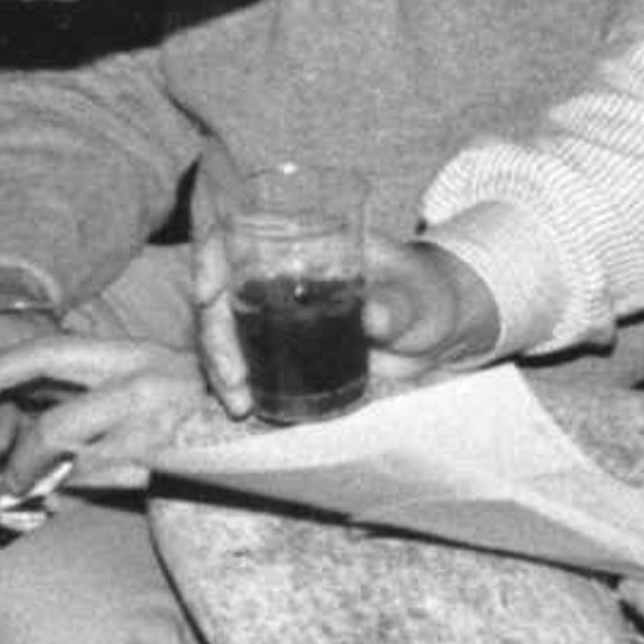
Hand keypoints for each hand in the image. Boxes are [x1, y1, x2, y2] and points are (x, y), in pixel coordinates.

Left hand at [0, 334, 219, 528]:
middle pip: (54, 429)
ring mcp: (152, 436)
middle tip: (6, 477)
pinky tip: (67, 501)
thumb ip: (92, 376)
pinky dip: (74, 501)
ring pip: (74, 471)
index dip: (4, 368)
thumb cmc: (190, 394)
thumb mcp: (144, 367)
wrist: (259, 422)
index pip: (52, 352)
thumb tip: (25, 392)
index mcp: (129, 355)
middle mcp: (139, 391)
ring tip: (34, 492)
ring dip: (47, 488)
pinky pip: (100, 495)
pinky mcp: (163, 472)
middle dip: (20, 461)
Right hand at [188, 228, 498, 421]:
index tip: (209, 294)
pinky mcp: (282, 353)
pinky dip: (237, 385)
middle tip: (233, 377)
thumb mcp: (417, 295)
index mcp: (301, 245)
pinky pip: (245, 364)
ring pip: (224, 333)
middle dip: (214, 335)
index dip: (210, 259)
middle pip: (220, 295)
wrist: (435, 335)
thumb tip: (371, 316)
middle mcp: (277, 277)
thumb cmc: (425, 295)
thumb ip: (398, 305)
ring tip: (239, 401)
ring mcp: (275, 317)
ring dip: (220, 367)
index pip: (237, 237)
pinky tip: (244, 406)